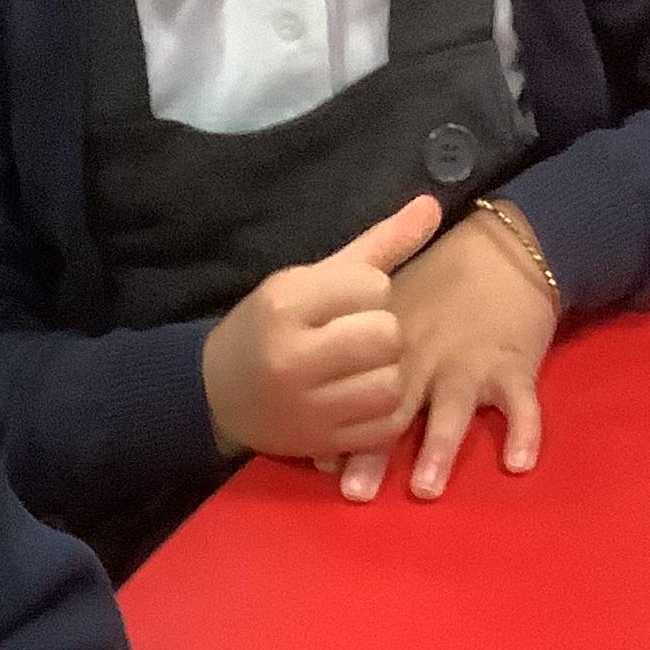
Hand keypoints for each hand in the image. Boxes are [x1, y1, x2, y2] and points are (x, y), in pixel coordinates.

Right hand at [200, 194, 442, 464]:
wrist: (216, 394)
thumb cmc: (271, 327)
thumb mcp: (312, 278)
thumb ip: (378, 244)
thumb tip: (433, 205)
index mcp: (286, 303)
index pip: (372, 286)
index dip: (369, 292)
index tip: (344, 304)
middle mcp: (293, 356)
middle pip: (386, 335)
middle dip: (382, 333)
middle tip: (356, 339)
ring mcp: (306, 406)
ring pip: (391, 383)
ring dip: (386, 373)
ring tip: (360, 370)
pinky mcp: (320, 444)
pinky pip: (385, 425)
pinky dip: (382, 412)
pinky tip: (359, 400)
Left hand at [331, 211, 559, 505]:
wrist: (504, 249)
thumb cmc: (437, 288)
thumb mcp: (391, 308)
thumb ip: (358, 361)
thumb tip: (329, 428)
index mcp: (391, 349)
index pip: (358, 392)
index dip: (341, 429)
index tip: (322, 465)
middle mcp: (425, 359)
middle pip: (395, 410)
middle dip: (376, 453)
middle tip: (356, 494)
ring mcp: (471, 364)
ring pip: (451, 409)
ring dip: (438, 448)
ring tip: (425, 489)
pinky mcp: (514, 366)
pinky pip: (521, 405)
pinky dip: (524, 432)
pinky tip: (518, 464)